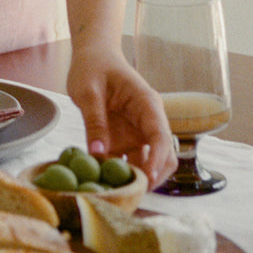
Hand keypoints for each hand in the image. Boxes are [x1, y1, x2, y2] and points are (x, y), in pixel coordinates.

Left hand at [66, 43, 176, 189]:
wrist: (92, 57)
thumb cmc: (92, 67)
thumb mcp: (88, 91)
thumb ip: (94, 121)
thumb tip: (98, 154)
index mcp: (147, 104)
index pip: (161, 136)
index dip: (157, 160)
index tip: (146, 180)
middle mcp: (149, 121)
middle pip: (163, 156)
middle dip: (153, 177)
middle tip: (131, 195)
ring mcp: (139, 133)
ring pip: (148, 163)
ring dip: (135, 179)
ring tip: (115, 193)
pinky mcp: (126, 140)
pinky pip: (129, 162)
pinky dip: (120, 174)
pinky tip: (104, 183)